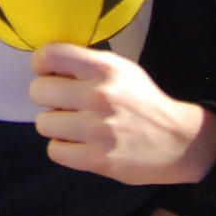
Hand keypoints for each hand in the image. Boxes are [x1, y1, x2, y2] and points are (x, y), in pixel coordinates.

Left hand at [29, 43, 215, 184]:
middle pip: (38, 91)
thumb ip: (85, 65)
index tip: (50, 73)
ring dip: (55, 125)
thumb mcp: (120, 70)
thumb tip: (44, 67)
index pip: (50, 55)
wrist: (178, 141)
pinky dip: (64, 148)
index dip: (42, 64)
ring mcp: (98, 130)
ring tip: (74, 125)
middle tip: (64, 103)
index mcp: (105, 68)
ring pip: (43, 123)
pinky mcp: (98, 160)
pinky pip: (55, 151)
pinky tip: (80, 143)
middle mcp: (99, 96)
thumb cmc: (142, 101)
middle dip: (48, 97)